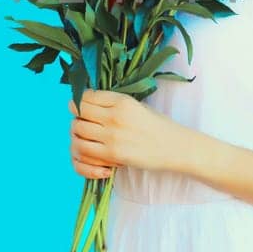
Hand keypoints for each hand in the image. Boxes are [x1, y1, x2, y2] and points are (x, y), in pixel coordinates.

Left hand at [69, 89, 185, 176]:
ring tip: (87, 139)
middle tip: (85, 124)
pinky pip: (83, 152)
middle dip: (77, 119)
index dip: (79, 102)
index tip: (82, 107)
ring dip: (78, 136)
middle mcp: (115, 116)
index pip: (86, 96)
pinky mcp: (113, 154)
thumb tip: (85, 103)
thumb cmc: (157, 125)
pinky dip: (83, 154)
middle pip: (78, 113)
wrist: (175, 147)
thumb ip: (112, 103)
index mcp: (121, 100)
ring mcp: (112, 136)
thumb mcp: (135, 105)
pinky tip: (93, 155)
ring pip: (77, 132)